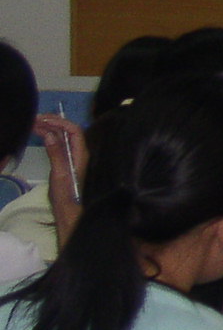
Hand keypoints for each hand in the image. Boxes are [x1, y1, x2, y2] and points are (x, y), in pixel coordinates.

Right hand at [34, 114, 86, 242]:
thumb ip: (56, 153)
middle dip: (53, 122)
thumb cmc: (66, 195)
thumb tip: (51, 134)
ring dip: (50, 128)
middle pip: (69, 131)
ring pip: (63, 137)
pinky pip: (60, 144)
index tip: (43, 119)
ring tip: (34, 124)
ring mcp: (73, 157)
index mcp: (81, 154)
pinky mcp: (66, 162)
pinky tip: (40, 135)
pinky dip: (50, 137)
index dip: (60, 122)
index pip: (74, 131)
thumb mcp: (59, 174)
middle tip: (35, 119)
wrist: (69, 211)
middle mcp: (79, 153)